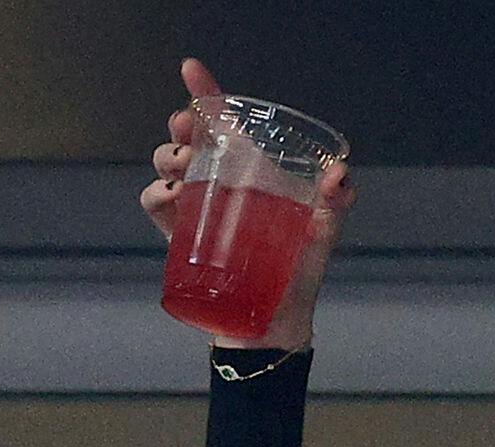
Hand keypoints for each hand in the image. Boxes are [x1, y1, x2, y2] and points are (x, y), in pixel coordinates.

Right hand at [139, 56, 356, 350]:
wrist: (273, 328)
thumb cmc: (300, 276)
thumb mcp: (324, 233)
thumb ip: (335, 202)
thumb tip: (338, 176)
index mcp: (252, 174)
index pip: (225, 125)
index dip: (206, 94)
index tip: (190, 69)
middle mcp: (222, 187)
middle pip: (191, 140)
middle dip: (182, 125)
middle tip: (187, 133)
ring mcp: (199, 212)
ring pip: (169, 166)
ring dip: (168, 156)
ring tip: (182, 169)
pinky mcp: (181, 240)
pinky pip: (157, 205)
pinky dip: (156, 194)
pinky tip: (170, 196)